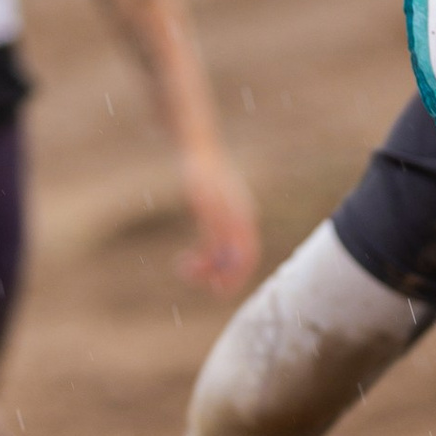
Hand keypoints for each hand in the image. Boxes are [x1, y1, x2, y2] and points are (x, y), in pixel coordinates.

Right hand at [181, 148, 260, 295]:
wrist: (199, 144)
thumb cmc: (207, 175)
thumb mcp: (218, 201)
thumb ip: (222, 224)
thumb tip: (218, 252)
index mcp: (246, 214)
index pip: (250, 253)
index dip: (239, 275)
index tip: (221, 289)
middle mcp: (239, 213)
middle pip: (243, 256)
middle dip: (230, 279)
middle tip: (211, 291)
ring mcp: (223, 208)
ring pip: (224, 250)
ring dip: (207, 270)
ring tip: (187, 274)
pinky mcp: (204, 202)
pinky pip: (207, 236)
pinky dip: (200, 256)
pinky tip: (185, 263)